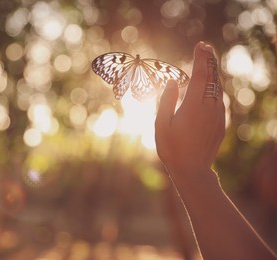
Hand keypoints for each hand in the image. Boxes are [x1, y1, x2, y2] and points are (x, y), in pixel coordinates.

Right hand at [155, 42, 224, 176]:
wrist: (192, 170)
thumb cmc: (171, 148)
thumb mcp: (161, 124)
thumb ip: (167, 100)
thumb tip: (174, 81)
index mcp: (193, 106)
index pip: (200, 75)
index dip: (201, 59)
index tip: (200, 46)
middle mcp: (209, 108)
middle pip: (212, 78)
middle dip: (209, 61)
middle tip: (206, 48)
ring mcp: (217, 116)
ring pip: (218, 88)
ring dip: (213, 74)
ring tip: (208, 62)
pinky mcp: (221, 123)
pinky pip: (219, 100)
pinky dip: (215, 88)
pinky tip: (210, 86)